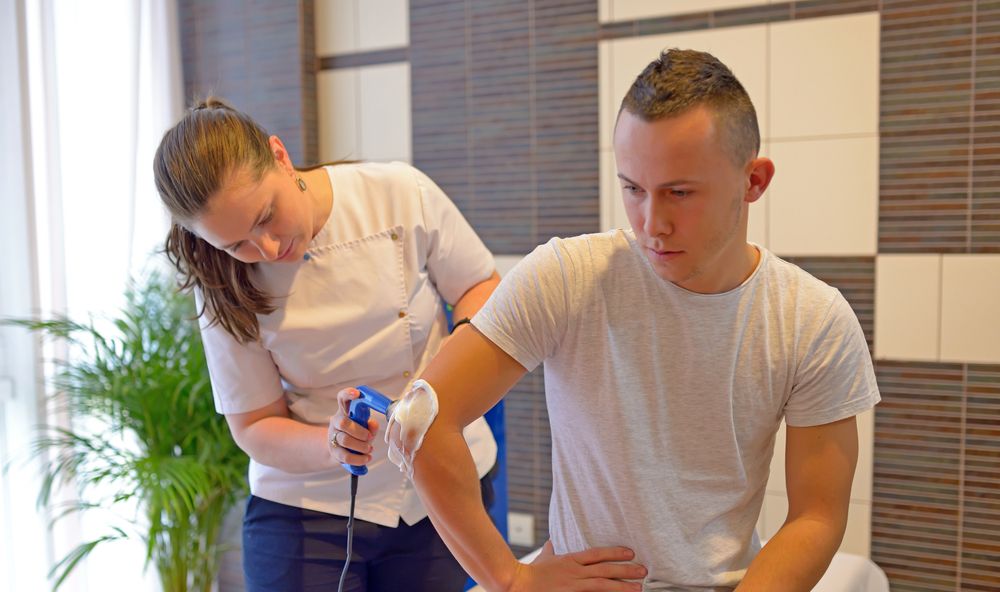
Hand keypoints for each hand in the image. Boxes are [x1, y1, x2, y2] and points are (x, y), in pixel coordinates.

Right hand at [328, 388, 378, 465]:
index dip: (348, 394)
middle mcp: (336, 422)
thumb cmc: (357, 434)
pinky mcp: (334, 451)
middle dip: (360, 431)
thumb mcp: (366, 428)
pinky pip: (345, 456)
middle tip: (369, 437)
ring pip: (345, 440)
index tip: (357, 393)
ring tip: (369, 449)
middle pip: (344, 423)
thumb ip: (371, 425)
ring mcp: (333, 437)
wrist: (341, 450)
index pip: (342, 398)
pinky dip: (359, 458)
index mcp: (345, 411)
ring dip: (361, 446)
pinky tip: (367, 458)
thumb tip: (372, 424)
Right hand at [507, 540, 645, 591]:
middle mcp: (574, 572)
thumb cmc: (529, 572)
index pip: (597, 554)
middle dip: (626, 570)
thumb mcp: (543, 558)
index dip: (615, 552)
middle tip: (644, 571)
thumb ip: (550, 550)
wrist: (517, 584)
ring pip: (602, 585)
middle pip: (605, 570)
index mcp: (570, 560)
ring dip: (622, 586)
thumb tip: (551, 541)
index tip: (630, 552)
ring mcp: (573, 586)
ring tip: (638, 588)